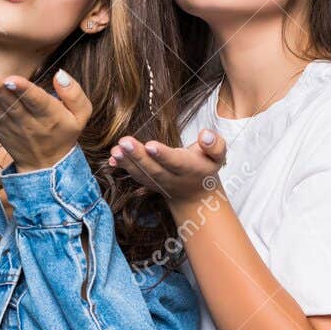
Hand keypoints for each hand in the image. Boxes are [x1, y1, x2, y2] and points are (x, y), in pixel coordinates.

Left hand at [0, 69, 91, 173]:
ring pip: (0, 112)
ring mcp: (13, 130)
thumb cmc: (64, 132)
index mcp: (51, 116)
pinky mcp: (1, 132)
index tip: (12, 79)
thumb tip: (60, 74)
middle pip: (14, 106)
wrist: (46, 165)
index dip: (24, 90)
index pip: (37, 102)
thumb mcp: (80, 115)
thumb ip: (74, 93)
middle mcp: (31, 124)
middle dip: (0, 91)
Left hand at [108, 128, 226, 210]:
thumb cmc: (205, 168)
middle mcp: (171, 178)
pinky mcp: (147, 181)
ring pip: (141, 173)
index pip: (175, 162)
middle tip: (124, 142)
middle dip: (138, 156)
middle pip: (154, 169)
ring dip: (127, 162)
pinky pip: (135, 175)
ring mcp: (158, 182)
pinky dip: (123, 167)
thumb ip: (215, 145)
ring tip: (116, 150)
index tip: (150, 145)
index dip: (163, 155)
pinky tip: (112, 157)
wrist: (195, 196)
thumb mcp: (218, 157)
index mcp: (190, 169)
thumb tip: (205, 134)